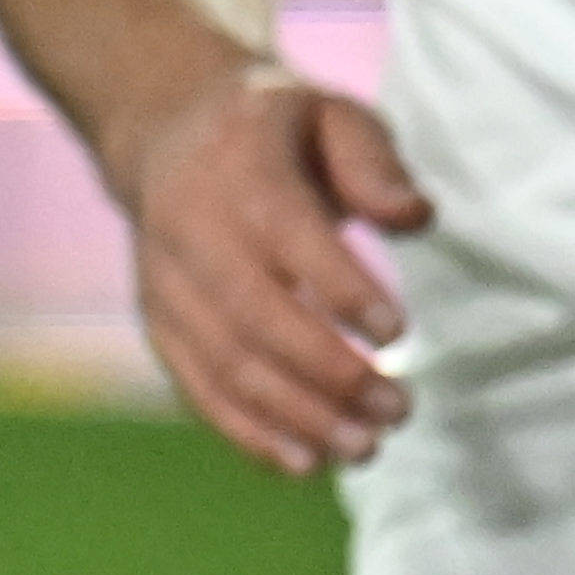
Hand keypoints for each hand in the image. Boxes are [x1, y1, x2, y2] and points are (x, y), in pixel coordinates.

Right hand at [100, 64, 430, 475]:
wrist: (163, 131)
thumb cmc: (272, 129)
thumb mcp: (329, 113)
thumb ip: (373, 162)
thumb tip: (416, 220)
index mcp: (239, 168)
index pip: (287, 235)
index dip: (339, 289)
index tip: (398, 332)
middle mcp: (191, 229)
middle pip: (255, 315)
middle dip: (329, 373)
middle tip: (398, 409)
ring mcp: (167, 283)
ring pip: (226, 363)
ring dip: (297, 416)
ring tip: (366, 447)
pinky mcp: (158, 324)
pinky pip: (198, 388)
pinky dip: (249, 433)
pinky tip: (306, 462)